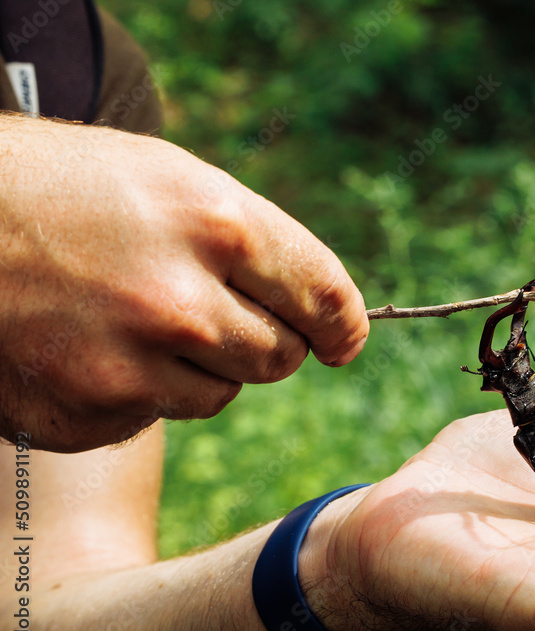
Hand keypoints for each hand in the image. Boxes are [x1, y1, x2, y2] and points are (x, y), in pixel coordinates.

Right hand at [0, 115, 367, 451]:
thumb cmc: (60, 186)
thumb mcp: (167, 178)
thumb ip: (251, 242)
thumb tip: (321, 309)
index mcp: (216, 225)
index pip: (325, 297)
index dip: (344, 325)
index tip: (343, 340)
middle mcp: (180, 302)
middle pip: (280, 357)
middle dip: (264, 339)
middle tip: (218, 313)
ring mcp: (127, 368)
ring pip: (220, 394)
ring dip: (200, 368)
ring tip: (136, 319)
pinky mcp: (82, 414)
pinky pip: (152, 418)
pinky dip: (137, 392)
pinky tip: (90, 346)